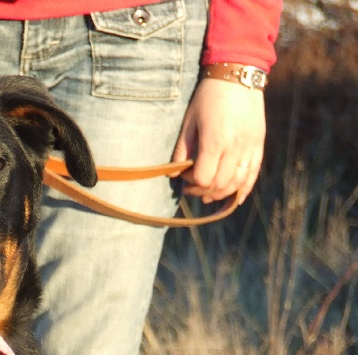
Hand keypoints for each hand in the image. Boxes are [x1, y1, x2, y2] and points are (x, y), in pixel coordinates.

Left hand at [172, 78, 265, 204]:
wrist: (238, 75)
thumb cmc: (208, 97)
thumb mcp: (189, 122)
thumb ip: (182, 149)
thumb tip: (174, 173)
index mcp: (216, 141)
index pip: (203, 178)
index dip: (191, 182)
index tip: (184, 175)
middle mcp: (236, 147)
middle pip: (220, 184)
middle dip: (203, 191)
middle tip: (192, 188)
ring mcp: (250, 147)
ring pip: (238, 183)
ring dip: (221, 194)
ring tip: (208, 195)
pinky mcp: (259, 144)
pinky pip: (253, 174)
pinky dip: (243, 189)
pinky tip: (234, 199)